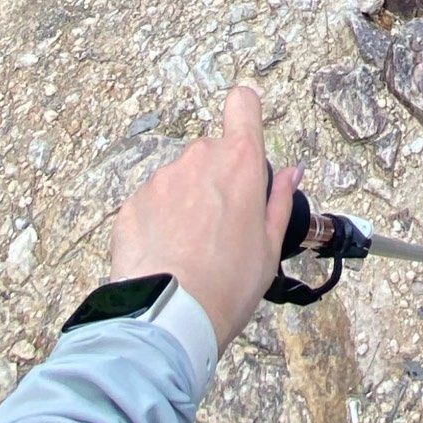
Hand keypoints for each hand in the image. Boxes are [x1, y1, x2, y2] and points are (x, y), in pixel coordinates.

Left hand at [107, 84, 299, 351]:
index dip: (245, 113)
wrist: (170, 317)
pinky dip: (159, 221)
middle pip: (211, 151)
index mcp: (239, 163)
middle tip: (223, 224)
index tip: (245, 130)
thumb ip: (279, 201)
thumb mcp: (269, 246)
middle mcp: (198, 160)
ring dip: (186, 201)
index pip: (242, 105)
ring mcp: (161, 180)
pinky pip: (152, 203)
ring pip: (180, 179)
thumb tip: (291, 174)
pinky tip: (167, 255)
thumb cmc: (227, 285)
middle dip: (216, 178)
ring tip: (191, 248)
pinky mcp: (132, 203)